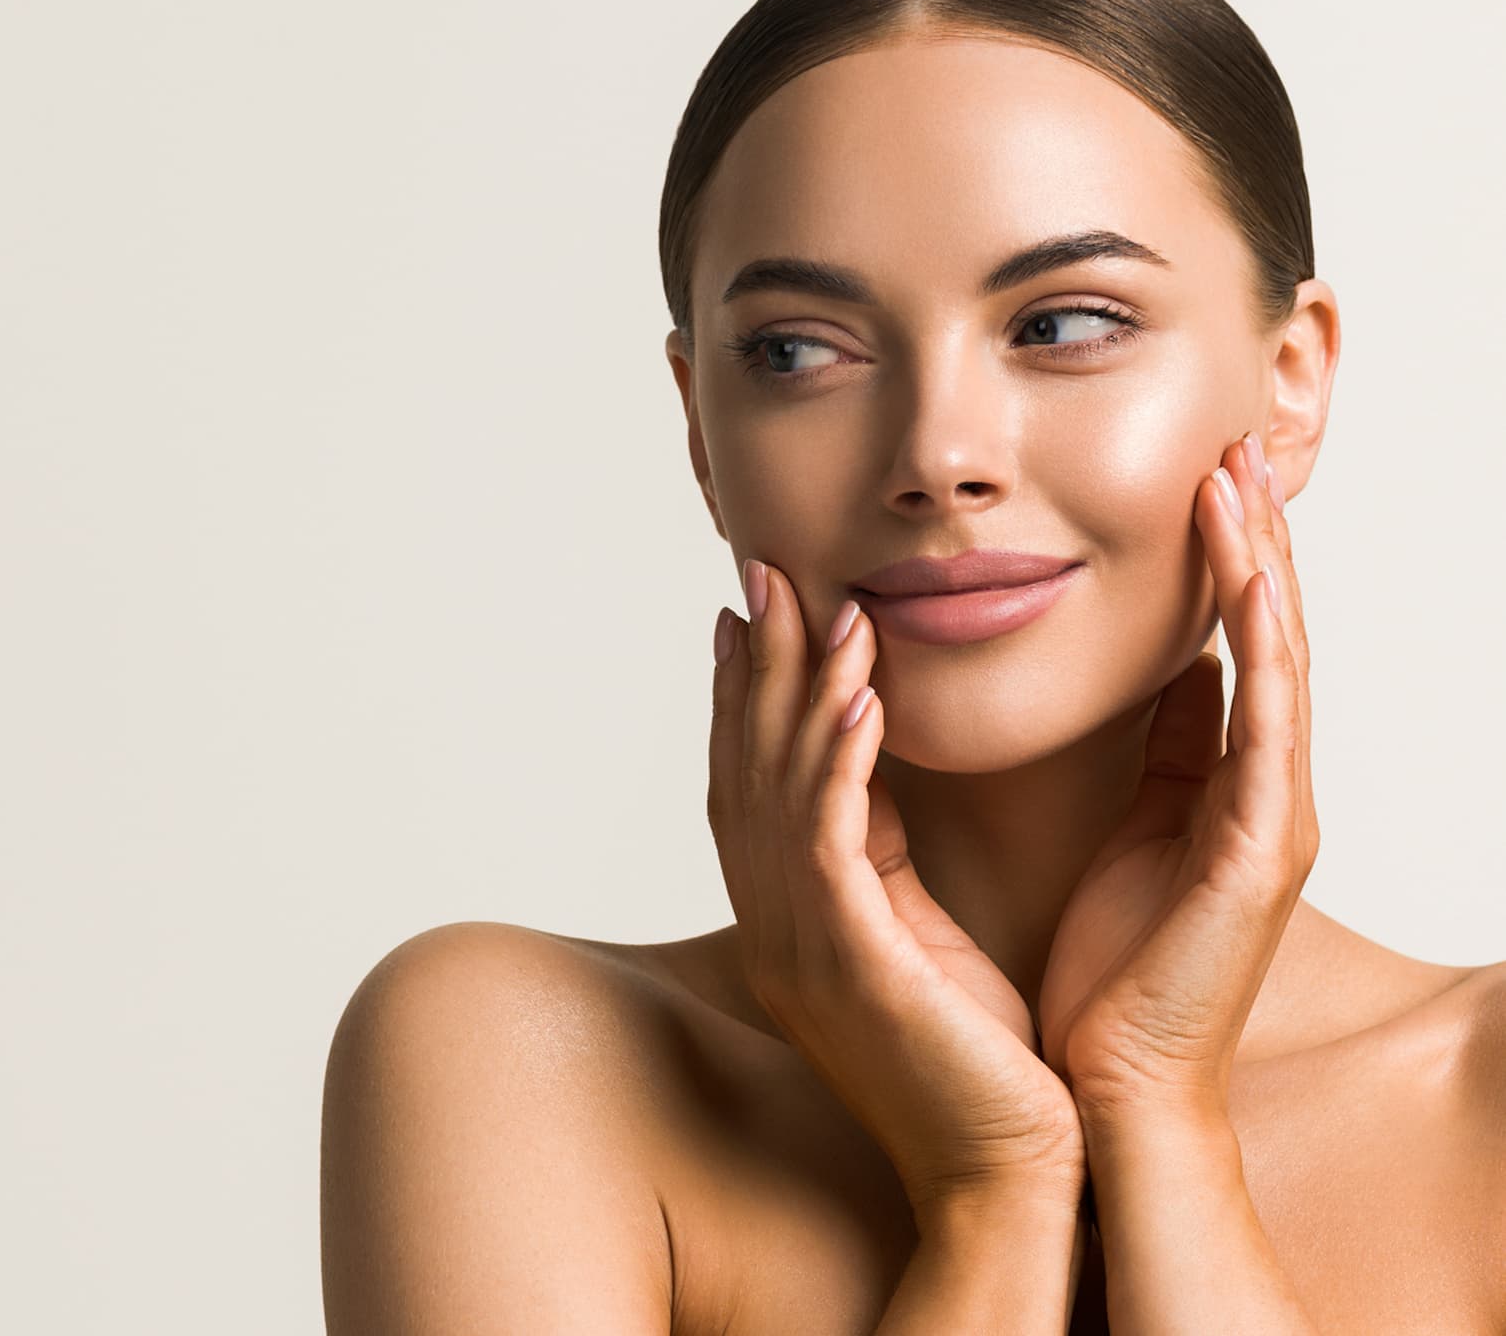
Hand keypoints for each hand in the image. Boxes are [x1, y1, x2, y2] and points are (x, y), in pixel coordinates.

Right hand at [709, 559, 1084, 1217]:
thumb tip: (879, 778)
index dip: (744, 697)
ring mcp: (803, 949)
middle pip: (746, 770)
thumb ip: (885, 861)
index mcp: (791, 925)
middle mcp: (776, 930)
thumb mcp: (919, 940)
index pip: (751, 787)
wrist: (1006, 1177)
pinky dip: (836, 760)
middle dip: (754, 666)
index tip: (751, 617)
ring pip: (780, 789)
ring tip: (816, 604)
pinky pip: (831, 840)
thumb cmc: (980, 1064)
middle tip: (761, 572)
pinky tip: (855, 695)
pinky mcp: (852, 962)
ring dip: (795, 688)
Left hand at [1036, 430, 1316, 1122]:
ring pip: (1278, 658)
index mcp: (1227, 787)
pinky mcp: (1261, 850)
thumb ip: (1165, 755)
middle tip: (1229, 442)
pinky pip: (1267, 723)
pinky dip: (1260, 641)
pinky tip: (1248, 574)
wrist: (1110, 1088)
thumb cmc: (1112, 972)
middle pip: (1266, 634)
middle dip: (1247, 538)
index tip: (1195, 475)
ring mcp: (1275, 818)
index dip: (1220, 560)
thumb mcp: (1134, 833)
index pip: (1232, 647)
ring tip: (1236, 475)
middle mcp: (1265, 792)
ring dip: (1258, 564)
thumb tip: (1176, 674)